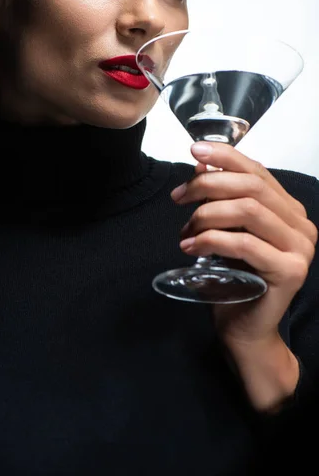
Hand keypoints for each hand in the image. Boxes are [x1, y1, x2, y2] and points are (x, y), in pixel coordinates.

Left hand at [171, 141, 317, 408]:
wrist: (246, 328)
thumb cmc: (235, 278)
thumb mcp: (224, 231)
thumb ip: (220, 199)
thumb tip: (201, 166)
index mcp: (288, 209)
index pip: (257, 171)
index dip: (225, 156)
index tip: (193, 151)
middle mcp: (301, 224)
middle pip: (251, 187)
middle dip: (207, 186)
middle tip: (178, 197)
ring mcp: (300, 247)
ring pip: (247, 210)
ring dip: (206, 215)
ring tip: (185, 230)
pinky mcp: (290, 270)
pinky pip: (244, 243)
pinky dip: (211, 240)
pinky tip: (190, 246)